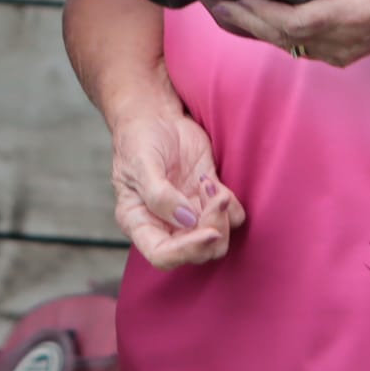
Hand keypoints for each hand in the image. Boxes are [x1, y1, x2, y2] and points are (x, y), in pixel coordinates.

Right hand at [109, 106, 243, 268]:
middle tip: (216, 197)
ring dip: (222, 218)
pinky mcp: (208, 197)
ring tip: (212, 186)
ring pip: (217, 239)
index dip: (187, 251)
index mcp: (139, 222)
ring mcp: (189, 213)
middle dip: (212, 230)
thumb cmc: (138, 139)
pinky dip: (231, 205)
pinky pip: (231, 216)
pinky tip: (212, 182)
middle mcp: (165, 224)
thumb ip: (159, 195)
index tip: (209, 233)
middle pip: (196, 251)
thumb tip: (187, 221)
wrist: (154, 115)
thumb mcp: (141, 164)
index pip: (162, 255)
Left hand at [213, 0, 369, 68]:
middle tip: (216, 3)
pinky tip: (255, 21)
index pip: (297, 21)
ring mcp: (342, 50)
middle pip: (283, 37)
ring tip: (226, 11)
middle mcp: (343, 37)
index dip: (262, 14)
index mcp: (353, 12)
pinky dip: (275, 34)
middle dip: (247, 21)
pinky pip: (300, 46)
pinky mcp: (342, 52)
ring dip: (257, 29)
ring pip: (289, 45)